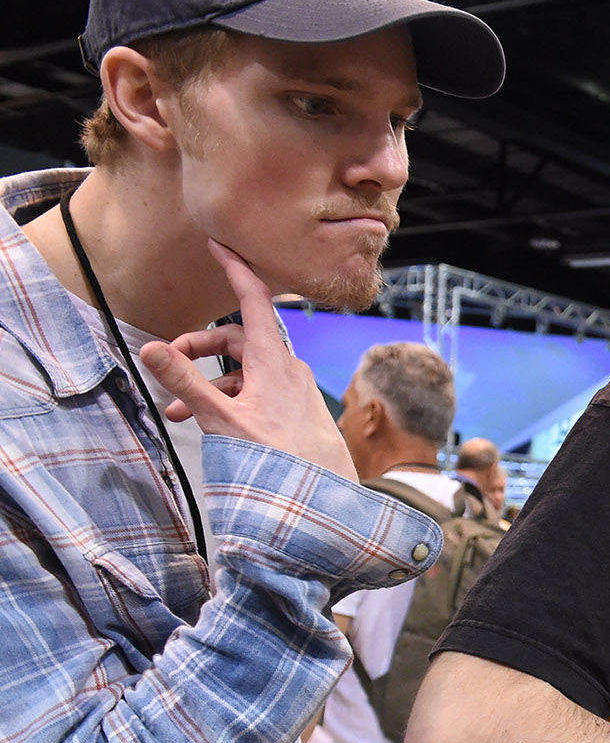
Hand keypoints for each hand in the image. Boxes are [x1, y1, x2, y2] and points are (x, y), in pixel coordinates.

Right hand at [138, 241, 356, 480]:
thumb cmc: (278, 460)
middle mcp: (289, 368)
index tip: (219, 244)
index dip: (235, 270)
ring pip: (247, 370)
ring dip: (211, 381)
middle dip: (201, 346)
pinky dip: (232, 396)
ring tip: (180, 410)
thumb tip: (151, 349)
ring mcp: (296, 389)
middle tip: (170, 361)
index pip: (253, 300)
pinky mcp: (299, 409)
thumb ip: (186, 383)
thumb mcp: (221, 419)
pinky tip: (212, 421)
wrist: (324, 499)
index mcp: (273, 361)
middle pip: (239, 339)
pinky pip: (261, 390)